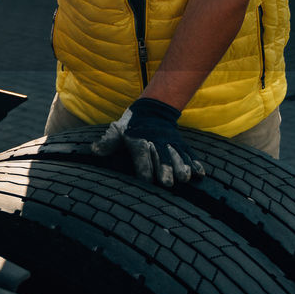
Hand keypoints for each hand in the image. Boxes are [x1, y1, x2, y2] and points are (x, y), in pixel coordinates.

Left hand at [92, 97, 206, 185]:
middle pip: (161, 156)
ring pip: (177, 155)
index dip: (143, 166)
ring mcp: (170, 143)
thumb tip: (94, 150)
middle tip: (168, 183)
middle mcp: (156, 142)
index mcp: (138, 140)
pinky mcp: (180, 145)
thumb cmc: (130, 126)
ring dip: (182, 167)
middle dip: (165, 169)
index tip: (145, 179)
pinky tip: (200, 174)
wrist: (151, 111)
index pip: (141, 154)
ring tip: (186, 178)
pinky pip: (189, 154)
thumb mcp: (116, 131)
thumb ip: (107, 142)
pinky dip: (195, 163)